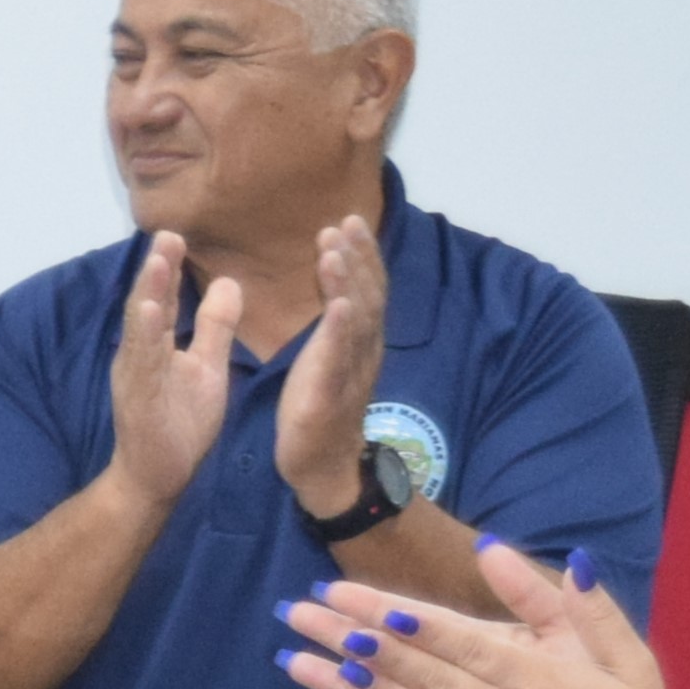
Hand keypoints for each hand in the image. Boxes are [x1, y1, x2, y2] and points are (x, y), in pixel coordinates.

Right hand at [99, 232, 241, 515]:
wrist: (155, 478)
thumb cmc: (178, 424)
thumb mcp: (206, 367)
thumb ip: (214, 327)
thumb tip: (228, 282)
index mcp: (155, 346)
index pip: (163, 299)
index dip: (168, 269)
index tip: (177, 236)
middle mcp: (139, 354)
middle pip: (146, 304)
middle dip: (155, 270)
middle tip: (166, 233)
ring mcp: (136, 375)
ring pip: (140, 330)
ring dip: (147, 295)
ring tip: (156, 261)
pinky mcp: (138, 398)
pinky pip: (143, 363)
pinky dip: (145, 336)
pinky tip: (150, 312)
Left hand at [274, 211, 392, 507]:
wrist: (323, 467)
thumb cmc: (320, 408)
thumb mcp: (327, 357)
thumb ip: (333, 322)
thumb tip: (333, 286)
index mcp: (361, 342)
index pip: (367, 289)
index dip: (362, 254)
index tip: (348, 220)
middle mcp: (365, 352)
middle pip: (369, 296)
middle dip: (359, 257)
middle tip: (344, 222)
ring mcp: (351, 374)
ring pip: (357, 322)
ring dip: (347, 284)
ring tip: (334, 251)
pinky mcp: (331, 396)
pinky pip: (340, 360)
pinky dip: (341, 331)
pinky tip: (338, 306)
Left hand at [283, 542, 686, 688]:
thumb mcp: (621, 654)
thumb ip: (569, 604)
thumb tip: (504, 553)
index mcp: (536, 678)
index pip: (456, 643)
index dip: (400, 620)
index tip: (349, 595)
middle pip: (417, 674)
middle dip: (352, 640)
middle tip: (300, 612)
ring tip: (296, 661)